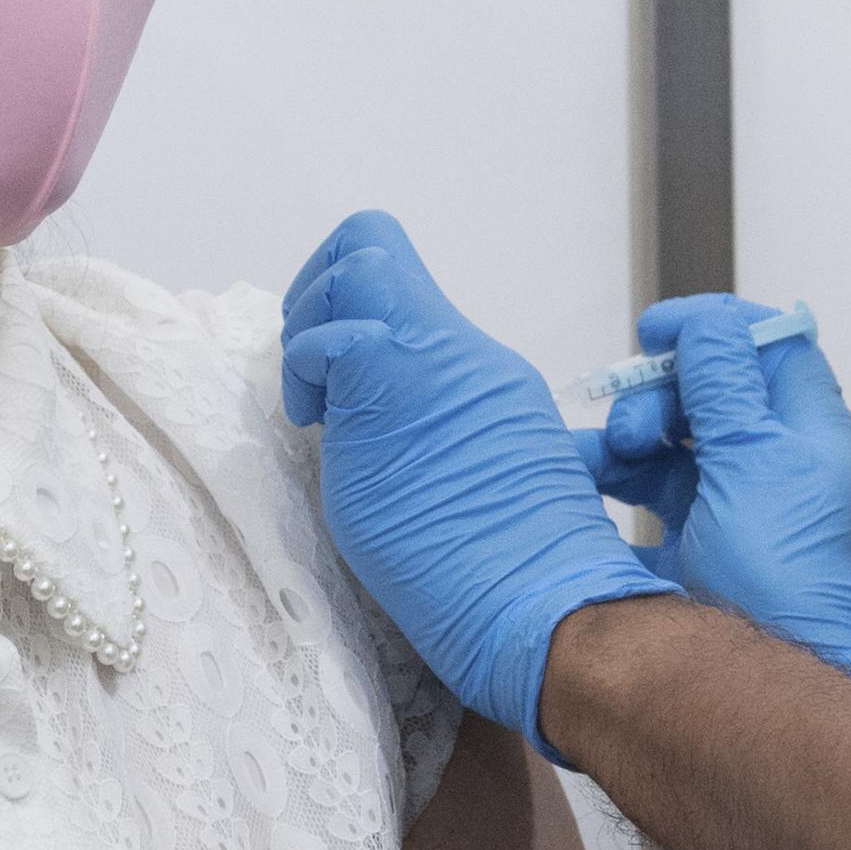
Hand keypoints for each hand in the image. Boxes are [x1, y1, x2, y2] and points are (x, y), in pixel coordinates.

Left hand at [283, 212, 682, 758]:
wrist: (544, 605)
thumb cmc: (514, 574)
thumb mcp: (482, 479)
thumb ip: (437, 431)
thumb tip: (384, 425)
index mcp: (483, 370)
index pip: (400, 273)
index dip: (348, 297)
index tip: (336, 372)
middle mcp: (461, 350)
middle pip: (369, 244)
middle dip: (317, 294)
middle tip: (317, 382)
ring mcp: (428, 362)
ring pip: (350, 269)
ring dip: (310, 328)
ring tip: (318, 409)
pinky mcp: (391, 390)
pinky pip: (326, 339)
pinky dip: (305, 369)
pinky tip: (313, 424)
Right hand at [575, 295, 850, 690]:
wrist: (764, 693)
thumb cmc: (782, 582)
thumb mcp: (754, 461)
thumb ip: (725, 385)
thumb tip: (708, 328)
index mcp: (807, 437)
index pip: (771, 349)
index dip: (715, 328)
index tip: (659, 331)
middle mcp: (774, 470)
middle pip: (709, 394)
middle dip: (657, 395)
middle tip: (631, 426)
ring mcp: (732, 512)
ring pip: (671, 446)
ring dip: (626, 441)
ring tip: (599, 462)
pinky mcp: (692, 553)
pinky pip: (642, 500)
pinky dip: (608, 486)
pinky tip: (580, 488)